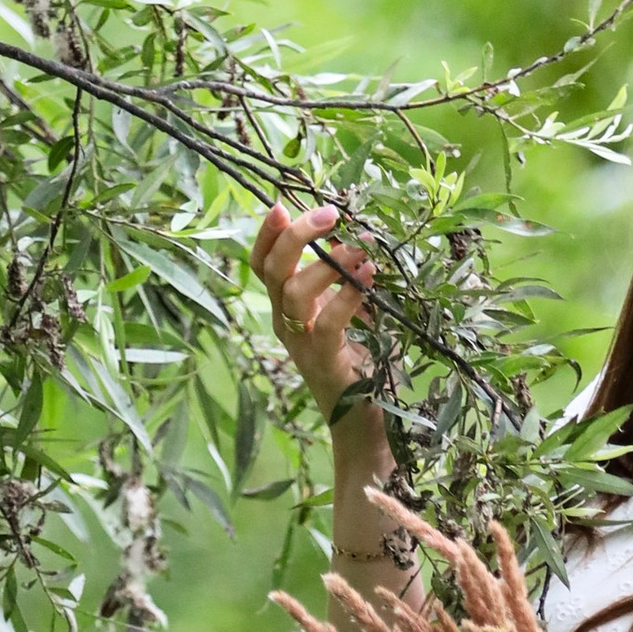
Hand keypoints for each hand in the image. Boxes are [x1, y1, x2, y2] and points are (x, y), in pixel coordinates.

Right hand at [251, 200, 372, 423]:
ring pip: (293, 294)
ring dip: (327, 263)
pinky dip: (348, 296)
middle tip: (328, 213)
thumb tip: (357, 237)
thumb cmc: (362, 367)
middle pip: (272, 272)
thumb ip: (346, 282)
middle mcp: (285, 325)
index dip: (267, 234)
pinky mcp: (324, 363)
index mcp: (286, 310)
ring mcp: (301, 346)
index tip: (281, 204)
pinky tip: (370, 276)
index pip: (262, 265)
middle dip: (295, 236)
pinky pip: (327, 323)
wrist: (365, 427)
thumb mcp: (351, 315)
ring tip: (359, 247)